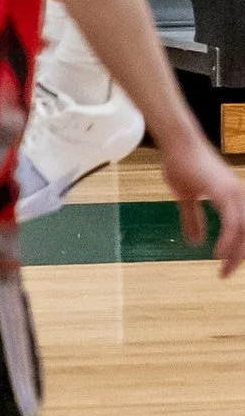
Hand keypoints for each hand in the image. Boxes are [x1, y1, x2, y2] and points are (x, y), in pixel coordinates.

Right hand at [159, 116, 244, 270]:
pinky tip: (219, 254)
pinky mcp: (225, 194)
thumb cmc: (180, 163)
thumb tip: (196, 243)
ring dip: (236, 254)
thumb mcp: (186, 196)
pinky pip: (233, 225)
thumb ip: (193, 219)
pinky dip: (228, 242)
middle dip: (239, 257)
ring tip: (224, 270)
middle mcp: (239, 195)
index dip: (238, 250)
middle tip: (225, 274)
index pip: (244, 229)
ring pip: (243, 232)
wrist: (177, 142)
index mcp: (233, 196)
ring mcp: (234, 194)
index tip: (227, 266)